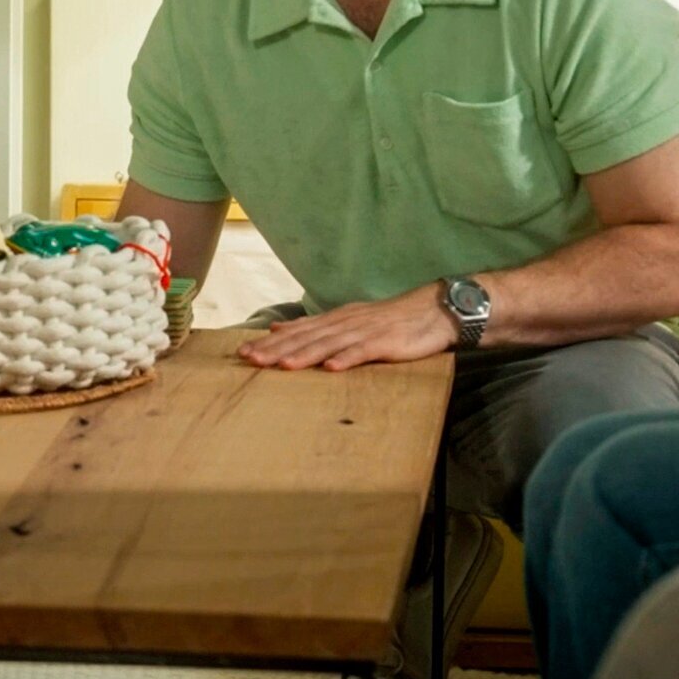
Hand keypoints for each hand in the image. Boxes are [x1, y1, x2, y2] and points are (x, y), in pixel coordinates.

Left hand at [236, 287, 459, 370]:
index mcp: (336, 320)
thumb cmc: (391, 321)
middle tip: (250, 359)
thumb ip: (316, 326)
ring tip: (282, 366)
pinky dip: (347, 359)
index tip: (244, 352)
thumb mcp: (349, 320)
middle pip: (306, 337)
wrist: (434, 309)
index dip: (270, 342)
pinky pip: (364, 351)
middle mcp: (345, 323)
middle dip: (277, 349)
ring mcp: (365, 331)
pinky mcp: (386, 342)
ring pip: (329, 344)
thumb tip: (279, 329)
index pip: (297, 331)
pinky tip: (331, 368)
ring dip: (304, 355)